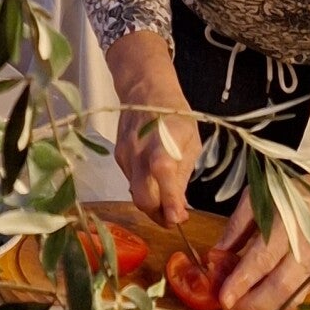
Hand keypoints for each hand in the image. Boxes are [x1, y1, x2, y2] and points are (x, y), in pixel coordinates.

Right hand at [106, 29, 199, 228]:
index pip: (163, 173)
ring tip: (167, 202)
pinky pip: (131, 182)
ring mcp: (125, 155)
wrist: (144, 90)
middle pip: (143, 195)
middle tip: (175, 218)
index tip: (178, 219)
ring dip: (152, 205)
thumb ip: (183, 176)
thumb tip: (179, 210)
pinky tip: (154, 184)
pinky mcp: (118, 157)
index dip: (170, 200)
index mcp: (162, 143)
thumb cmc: (175, 116)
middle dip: (159, 215)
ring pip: (135, 193)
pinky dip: (144, 189)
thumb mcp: (191, 143)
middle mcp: (139, 151)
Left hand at [217, 148, 309, 309]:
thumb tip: (218, 252)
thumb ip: (238, 225)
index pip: (262, 260)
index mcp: (286, 224)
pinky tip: (264, 307)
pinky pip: (301, 297)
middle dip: (252, 305)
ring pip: (292, 298)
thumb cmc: (298, 194)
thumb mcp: (261, 195)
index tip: (224, 298)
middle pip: (279, 288)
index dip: (242, 282)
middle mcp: (304, 250)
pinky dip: (282, 306)